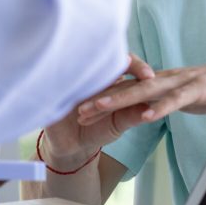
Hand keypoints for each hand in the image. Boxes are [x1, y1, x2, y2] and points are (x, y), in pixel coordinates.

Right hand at [39, 54, 156, 171]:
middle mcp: (91, 75)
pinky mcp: (53, 90)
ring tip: (101, 70)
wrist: (71, 147)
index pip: (124, 62)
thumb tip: (152, 107)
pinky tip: (70, 82)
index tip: (149, 76)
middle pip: (101, 57)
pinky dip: (64, 79)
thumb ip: (132, 114)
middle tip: (127, 63)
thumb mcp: (118, 123)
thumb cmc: (98, 131)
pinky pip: (56, 80)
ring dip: (89, 66)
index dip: (136, 66)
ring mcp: (72, 80)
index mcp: (110, 79)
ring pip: (79, 65)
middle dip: (113, 59)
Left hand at [75, 59, 205, 127]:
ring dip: (121, 98)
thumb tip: (144, 110)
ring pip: (146, 90)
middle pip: (128, 88)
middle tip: (77, 111)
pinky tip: (147, 116)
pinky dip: (162, 107)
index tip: (79, 110)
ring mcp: (182, 81)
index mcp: (161, 81)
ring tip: (99, 108)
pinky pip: (177, 98)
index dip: (103, 98)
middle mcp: (166, 77)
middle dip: (101, 99)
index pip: (127, 89)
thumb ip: (162, 101)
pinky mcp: (200, 88)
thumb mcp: (182, 97)